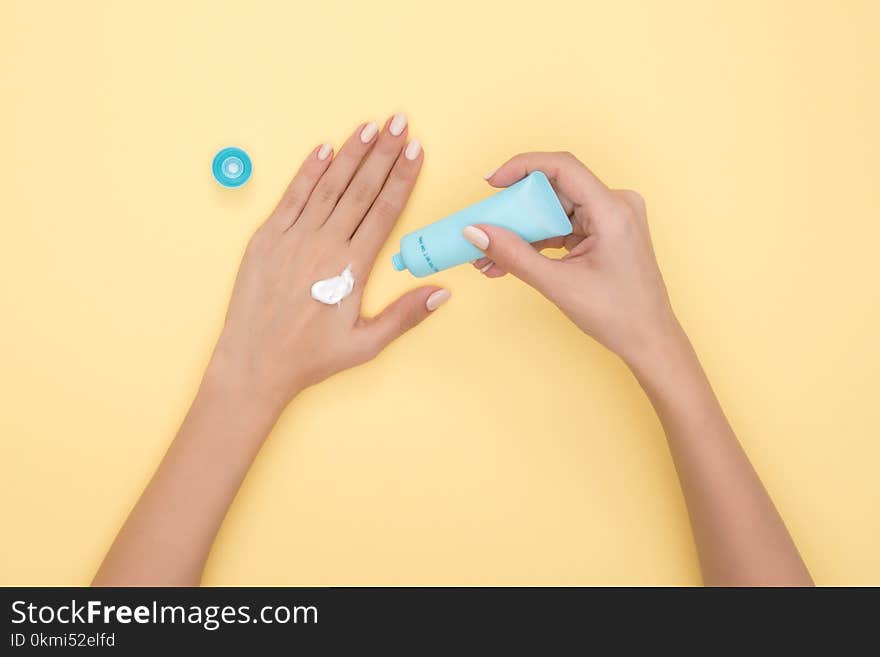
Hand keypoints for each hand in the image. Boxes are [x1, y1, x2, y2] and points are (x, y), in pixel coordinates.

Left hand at [207, 115, 449, 414]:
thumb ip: (405, 315)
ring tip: (369, 127)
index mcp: (351, 268)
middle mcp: (323, 245)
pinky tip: (323, 149)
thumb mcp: (366, 345)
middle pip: (360, 189)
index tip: (416, 151)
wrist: (253, 363)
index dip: (402, 178)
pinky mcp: (265, 239)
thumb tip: (443, 292)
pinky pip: (291, 197)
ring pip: (328, 186)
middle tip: (399, 122)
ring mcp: (292, 238)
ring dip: (350, 154)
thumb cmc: (310, 358)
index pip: (384, 210)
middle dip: (383, 153)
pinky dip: (307, 171)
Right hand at [465, 152, 679, 367]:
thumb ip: (513, 255)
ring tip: (490, 256)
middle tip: (485, 229)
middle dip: (516, 211)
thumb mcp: (558, 284)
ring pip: (556, 211)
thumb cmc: (619, 315)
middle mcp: (617, 205)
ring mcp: (613, 219)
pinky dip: (539, 242)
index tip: (492, 183)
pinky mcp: (607, 233)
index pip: (562, 167)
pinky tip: (512, 260)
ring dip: (523, 231)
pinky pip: (565, 226)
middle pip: (555, 190)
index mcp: (613, 210)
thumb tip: (477, 232)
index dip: (522, 167)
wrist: (649, 340)